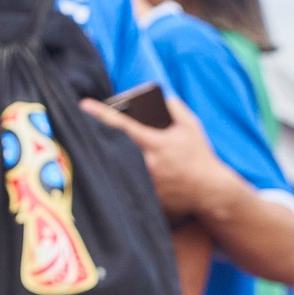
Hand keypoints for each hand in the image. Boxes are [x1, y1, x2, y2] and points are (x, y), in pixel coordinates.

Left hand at [81, 91, 236, 219]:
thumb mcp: (191, 127)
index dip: (102, 114)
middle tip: (85, 129)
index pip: (123, 125)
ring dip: (108, 158)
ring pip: (116, 166)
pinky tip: (110, 172)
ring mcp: (143, 182)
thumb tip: (159, 97)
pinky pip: (124, 183)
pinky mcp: (142, 196)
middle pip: (113, 147)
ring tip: (98, 151)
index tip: (84, 104)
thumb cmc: (200, 156)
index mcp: (155, 144)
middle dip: (99, 138)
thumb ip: (175, 108)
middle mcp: (146, 163)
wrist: (210, 191)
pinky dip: (119, 175)